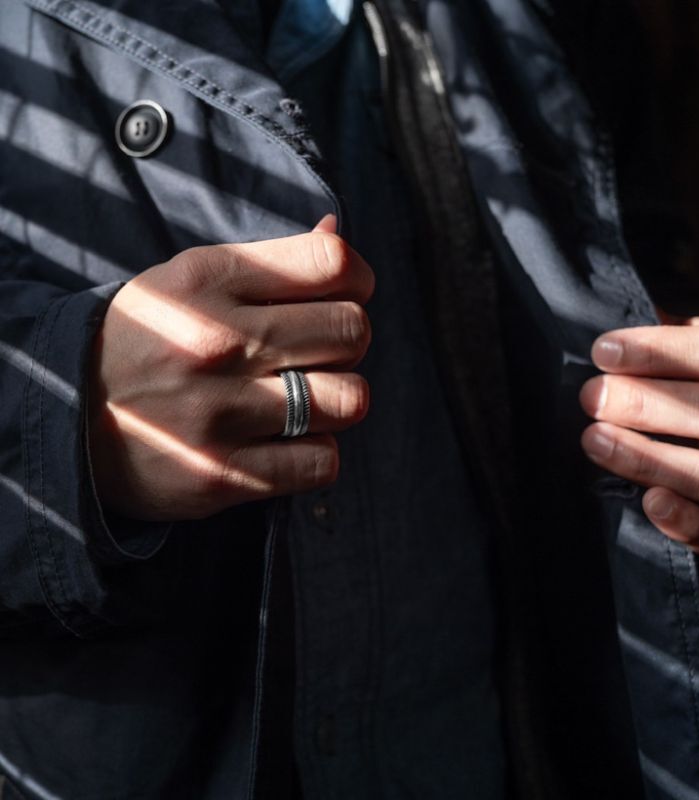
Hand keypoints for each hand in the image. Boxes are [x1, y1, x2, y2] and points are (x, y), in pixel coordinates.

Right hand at [89, 215, 373, 520]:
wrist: (71, 419)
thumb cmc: (149, 341)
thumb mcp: (189, 281)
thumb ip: (269, 261)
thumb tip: (337, 233)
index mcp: (208, 279)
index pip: (332, 264)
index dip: (358, 280)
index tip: (344, 296)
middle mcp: (216, 341)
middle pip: (352, 330)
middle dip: (348, 342)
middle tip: (318, 354)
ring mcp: (218, 411)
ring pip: (350, 399)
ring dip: (338, 401)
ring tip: (305, 401)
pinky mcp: (223, 474)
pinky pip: (323, 462)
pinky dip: (317, 453)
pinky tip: (288, 443)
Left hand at [579, 315, 698, 555]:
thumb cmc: (670, 375)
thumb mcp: (668, 343)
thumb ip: (647, 332)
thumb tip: (594, 314)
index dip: (659, 350)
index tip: (601, 352)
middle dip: (647, 405)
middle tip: (591, 398)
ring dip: (650, 459)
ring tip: (593, 442)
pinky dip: (688, 522)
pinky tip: (650, 503)